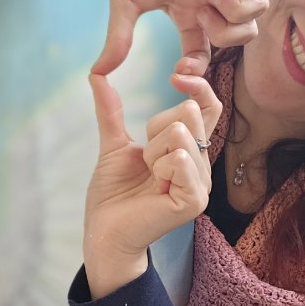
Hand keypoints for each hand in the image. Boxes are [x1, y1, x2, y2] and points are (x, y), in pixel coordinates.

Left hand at [84, 66, 222, 297]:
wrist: (104, 231)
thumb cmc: (113, 195)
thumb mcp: (114, 145)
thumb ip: (111, 110)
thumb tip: (97, 73)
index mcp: (189, 150)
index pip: (207, 105)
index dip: (196, 85)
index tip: (175, 75)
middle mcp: (202, 165)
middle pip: (189, 111)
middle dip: (154, 130)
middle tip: (146, 162)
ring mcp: (202, 184)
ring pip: (179, 133)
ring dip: (152, 153)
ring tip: (149, 179)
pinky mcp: (196, 199)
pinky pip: (179, 158)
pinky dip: (158, 168)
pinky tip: (155, 189)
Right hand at [94, 0, 276, 75]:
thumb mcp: (124, 1)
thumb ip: (118, 38)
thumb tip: (98, 73)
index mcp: (187, 14)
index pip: (204, 53)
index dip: (197, 69)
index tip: (179, 70)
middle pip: (240, 35)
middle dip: (226, 36)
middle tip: (200, 15)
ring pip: (258, 8)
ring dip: (239, 10)